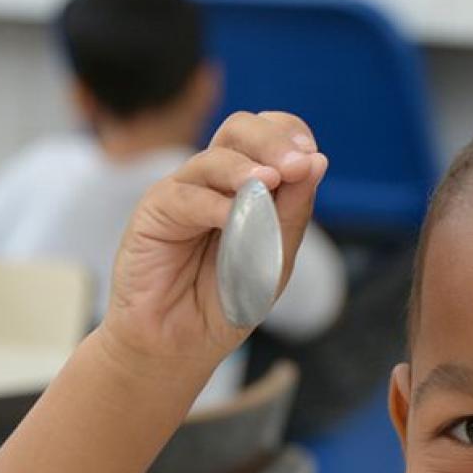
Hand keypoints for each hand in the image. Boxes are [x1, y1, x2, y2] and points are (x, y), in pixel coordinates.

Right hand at [101, 111, 326, 365]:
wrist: (181, 343)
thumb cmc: (227, 301)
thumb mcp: (273, 259)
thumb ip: (292, 213)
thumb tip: (317, 161)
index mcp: (248, 184)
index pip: (270, 135)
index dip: (290, 136)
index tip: (310, 158)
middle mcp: (214, 180)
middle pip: (240, 129)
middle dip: (272, 141)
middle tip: (296, 163)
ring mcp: (184, 191)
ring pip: (215, 158)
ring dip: (247, 169)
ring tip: (271, 183)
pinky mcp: (154, 211)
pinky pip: (186, 195)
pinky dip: (216, 204)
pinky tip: (235, 219)